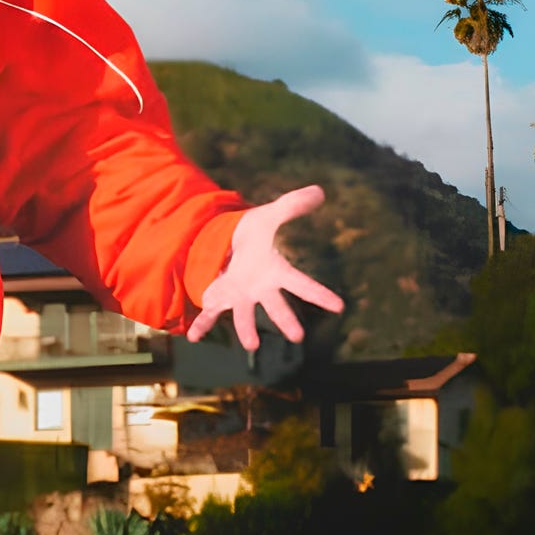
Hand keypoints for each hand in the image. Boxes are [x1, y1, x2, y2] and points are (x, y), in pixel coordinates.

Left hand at [185, 185, 345, 350]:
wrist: (228, 243)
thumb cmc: (253, 234)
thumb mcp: (269, 216)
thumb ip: (291, 205)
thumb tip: (319, 190)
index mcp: (275, 271)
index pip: (301, 283)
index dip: (319, 294)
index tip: (339, 306)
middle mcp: (260, 288)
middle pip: (276, 305)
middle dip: (286, 320)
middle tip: (298, 336)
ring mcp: (240, 295)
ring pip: (244, 314)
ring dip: (246, 328)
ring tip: (252, 344)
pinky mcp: (219, 297)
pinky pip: (210, 313)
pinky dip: (203, 325)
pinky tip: (195, 337)